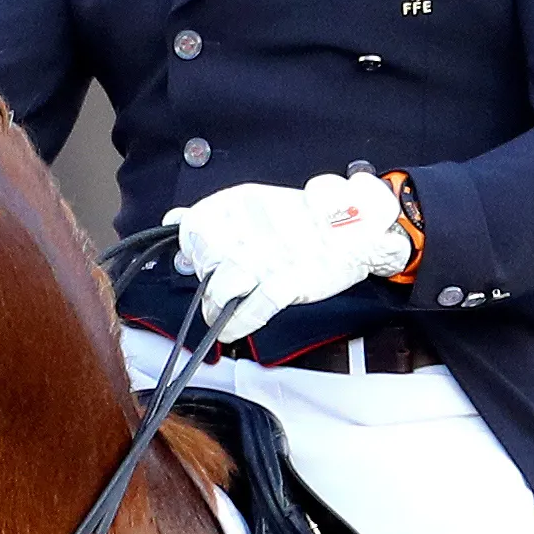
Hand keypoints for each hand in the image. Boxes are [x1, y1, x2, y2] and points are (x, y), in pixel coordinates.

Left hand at [173, 172, 412, 341]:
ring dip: (214, 308)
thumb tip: (175, 217)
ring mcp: (266, 258)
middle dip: (205, 282)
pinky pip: (248, 312)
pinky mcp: (285, 283)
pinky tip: (231, 330)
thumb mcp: (257, 207)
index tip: (194, 260)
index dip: (190, 250)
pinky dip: (235, 325)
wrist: (358, 231)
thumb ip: (216, 216)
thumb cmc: (308, 222)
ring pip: (219, 290)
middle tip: (216, 288)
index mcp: (240, 203)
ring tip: (219, 314)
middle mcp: (248, 228)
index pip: (192, 228)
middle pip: (204, 264)